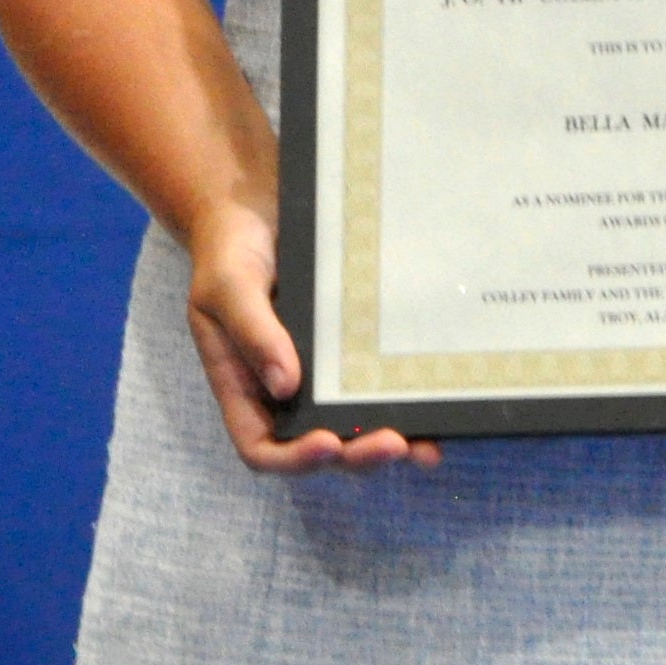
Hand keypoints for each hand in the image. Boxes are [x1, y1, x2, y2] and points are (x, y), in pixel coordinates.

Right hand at [183, 196, 438, 474]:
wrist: (260, 207)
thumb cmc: (231, 250)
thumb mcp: (227, 285)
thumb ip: (251, 331)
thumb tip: (286, 386)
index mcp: (246, 388)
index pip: (262, 447)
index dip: (293, 458)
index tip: (327, 443)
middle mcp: (286, 391)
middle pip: (320, 447)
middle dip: (356, 455)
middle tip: (395, 444)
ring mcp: (325, 374)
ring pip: (357, 427)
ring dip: (392, 442)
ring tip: (426, 447)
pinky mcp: (356, 349)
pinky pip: (380, 384)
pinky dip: (407, 401)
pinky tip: (438, 402)